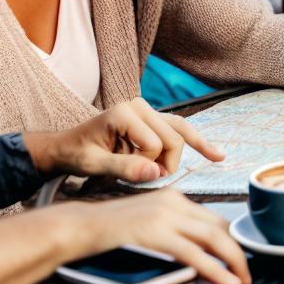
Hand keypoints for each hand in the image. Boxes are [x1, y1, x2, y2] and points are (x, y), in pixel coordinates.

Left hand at [24, 99, 224, 183]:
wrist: (67, 146)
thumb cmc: (77, 154)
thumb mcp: (94, 164)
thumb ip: (124, 168)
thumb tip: (156, 174)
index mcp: (125, 112)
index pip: (156, 143)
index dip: (148, 165)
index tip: (131, 174)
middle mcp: (140, 105)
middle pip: (173, 137)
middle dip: (167, 162)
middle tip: (149, 178)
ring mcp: (148, 110)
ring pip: (181, 132)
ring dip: (186, 153)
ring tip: (209, 161)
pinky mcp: (153, 118)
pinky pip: (180, 129)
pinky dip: (197, 142)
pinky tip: (216, 154)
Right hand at [63, 191, 249, 283]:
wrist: (78, 227)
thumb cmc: (108, 232)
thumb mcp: (147, 224)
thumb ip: (171, 232)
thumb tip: (196, 254)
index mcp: (174, 198)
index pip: (214, 219)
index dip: (231, 241)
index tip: (238, 260)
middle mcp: (174, 202)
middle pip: (219, 227)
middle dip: (237, 253)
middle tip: (245, 274)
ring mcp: (165, 215)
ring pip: (214, 237)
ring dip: (233, 261)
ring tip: (241, 280)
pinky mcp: (155, 232)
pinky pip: (193, 253)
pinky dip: (214, 269)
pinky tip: (226, 281)